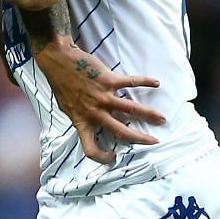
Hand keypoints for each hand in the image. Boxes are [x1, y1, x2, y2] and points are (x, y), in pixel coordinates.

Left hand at [34, 40, 165, 164]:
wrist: (57, 60)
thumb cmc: (61, 83)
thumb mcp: (67, 108)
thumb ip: (80, 117)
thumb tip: (89, 124)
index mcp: (82, 121)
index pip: (90, 148)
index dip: (101, 158)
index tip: (113, 156)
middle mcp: (94, 112)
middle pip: (121, 131)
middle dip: (140, 139)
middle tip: (153, 141)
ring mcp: (103, 96)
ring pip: (132, 109)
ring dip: (150, 115)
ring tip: (162, 119)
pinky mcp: (108, 80)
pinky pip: (131, 82)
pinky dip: (145, 82)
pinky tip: (156, 83)